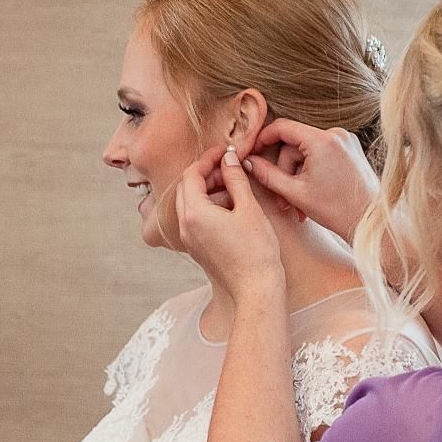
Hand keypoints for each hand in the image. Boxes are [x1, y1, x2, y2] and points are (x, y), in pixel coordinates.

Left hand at [175, 145, 285, 298]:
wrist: (255, 289)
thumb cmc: (256, 251)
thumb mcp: (248, 208)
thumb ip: (235, 179)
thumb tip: (228, 158)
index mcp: (194, 213)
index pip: (192, 174)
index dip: (208, 159)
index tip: (225, 152)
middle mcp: (185, 226)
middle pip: (187, 188)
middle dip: (206, 174)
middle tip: (230, 168)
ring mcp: (189, 239)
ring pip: (190, 203)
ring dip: (208, 190)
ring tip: (235, 188)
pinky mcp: (197, 248)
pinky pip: (195, 219)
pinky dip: (209, 207)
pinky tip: (231, 207)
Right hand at [244, 120, 378, 242]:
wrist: (369, 220)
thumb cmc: (336, 209)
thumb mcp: (294, 193)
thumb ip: (267, 174)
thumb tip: (248, 161)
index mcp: (322, 140)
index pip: (282, 127)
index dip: (263, 138)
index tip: (252, 152)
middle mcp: (336, 134)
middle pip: (294, 145)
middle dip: (284, 171)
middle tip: (282, 198)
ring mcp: (345, 140)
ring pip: (306, 152)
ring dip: (297, 177)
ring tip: (298, 204)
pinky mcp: (350, 149)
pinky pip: (320, 155)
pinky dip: (311, 173)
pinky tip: (310, 195)